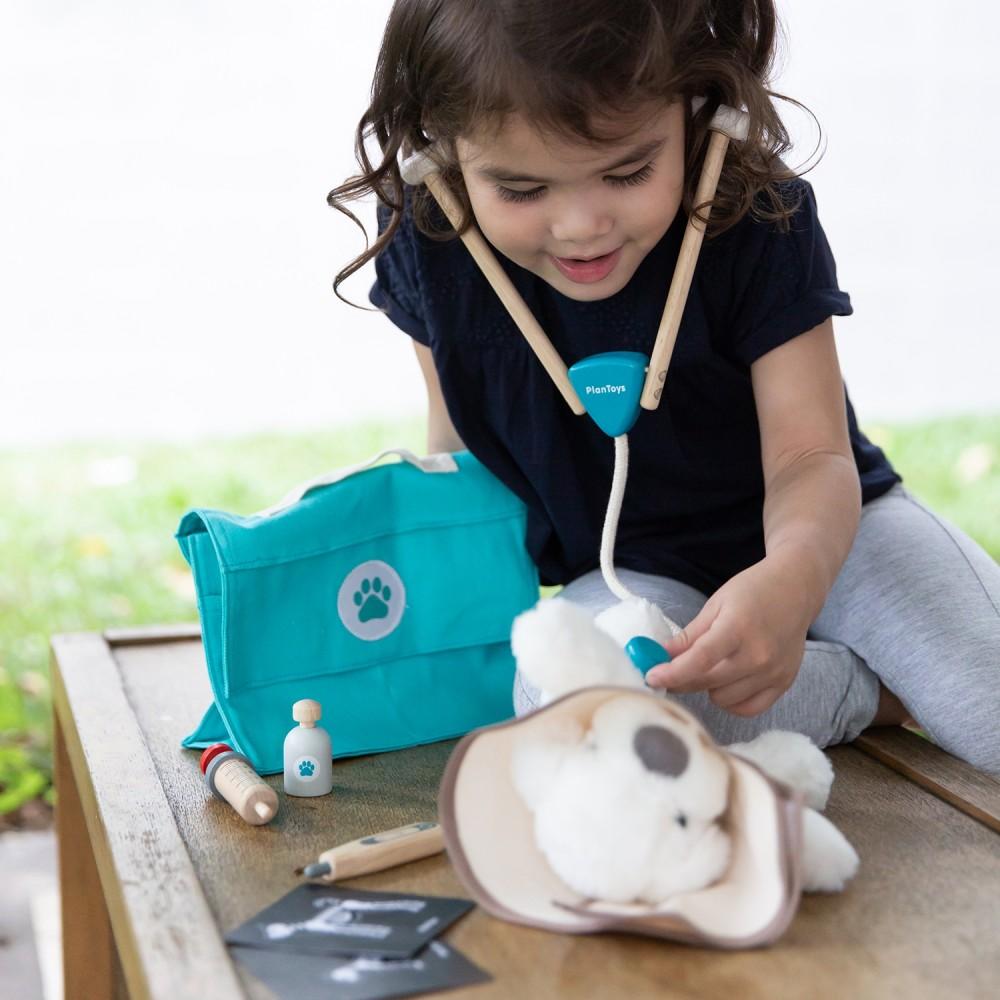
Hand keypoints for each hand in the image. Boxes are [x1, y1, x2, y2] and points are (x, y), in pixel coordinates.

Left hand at [645, 559, 812, 716]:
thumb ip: (690, 635)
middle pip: (708, 682)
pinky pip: (748, 709)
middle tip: (669, 671)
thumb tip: (661, 657)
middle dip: (682, 679)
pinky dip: (731, 701)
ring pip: (724, 699)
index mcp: (738, 628)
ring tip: (711, 666)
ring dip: (708, 688)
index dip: (671, 673)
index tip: (651, 677)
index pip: (699, 660)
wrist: (796, 589)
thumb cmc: (753, 591)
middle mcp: (759, 654)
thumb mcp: (716, 604)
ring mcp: (774, 672)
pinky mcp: (784, 683)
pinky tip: (726, 683)